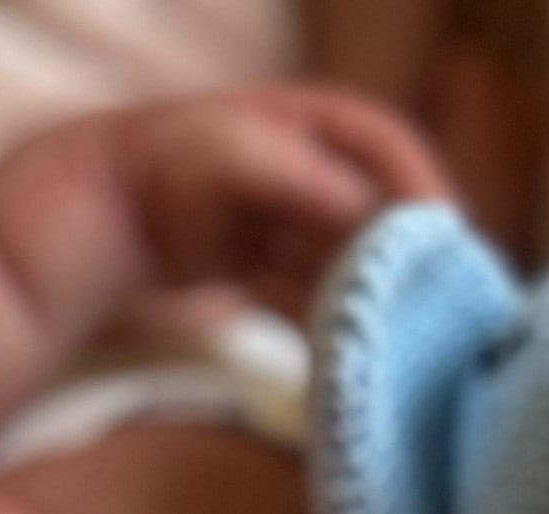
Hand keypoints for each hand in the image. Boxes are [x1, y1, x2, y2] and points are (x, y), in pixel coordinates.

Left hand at [111, 84, 450, 319]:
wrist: (108, 205)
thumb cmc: (174, 163)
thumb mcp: (246, 158)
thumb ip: (314, 186)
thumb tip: (379, 223)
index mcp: (318, 123)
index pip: (390, 150)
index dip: (419, 190)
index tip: (441, 241)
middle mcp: (311, 170)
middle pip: (375, 213)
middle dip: (400, 258)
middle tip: (426, 306)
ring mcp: (287, 219)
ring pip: (344, 260)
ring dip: (363, 298)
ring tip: (385, 339)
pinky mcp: (265, 264)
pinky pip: (308, 293)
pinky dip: (322, 321)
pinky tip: (335, 355)